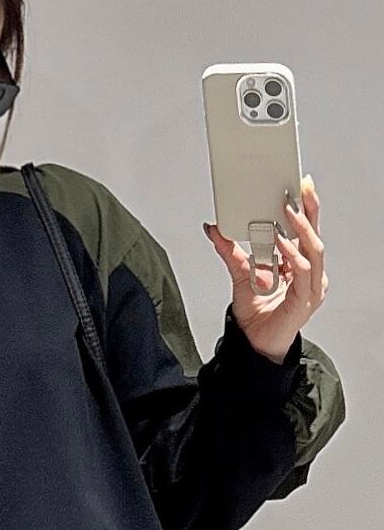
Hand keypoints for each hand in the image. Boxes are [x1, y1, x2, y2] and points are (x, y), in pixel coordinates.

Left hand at [203, 174, 328, 361]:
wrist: (253, 344)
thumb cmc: (256, 314)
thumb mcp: (240, 274)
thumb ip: (230, 252)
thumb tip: (214, 229)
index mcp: (300, 266)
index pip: (307, 232)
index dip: (307, 208)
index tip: (300, 185)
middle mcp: (310, 275)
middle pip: (315, 236)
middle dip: (309, 209)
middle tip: (298, 188)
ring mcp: (311, 288)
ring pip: (313, 251)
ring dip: (300, 229)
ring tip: (287, 212)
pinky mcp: (304, 300)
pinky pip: (302, 272)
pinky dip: (292, 256)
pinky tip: (282, 244)